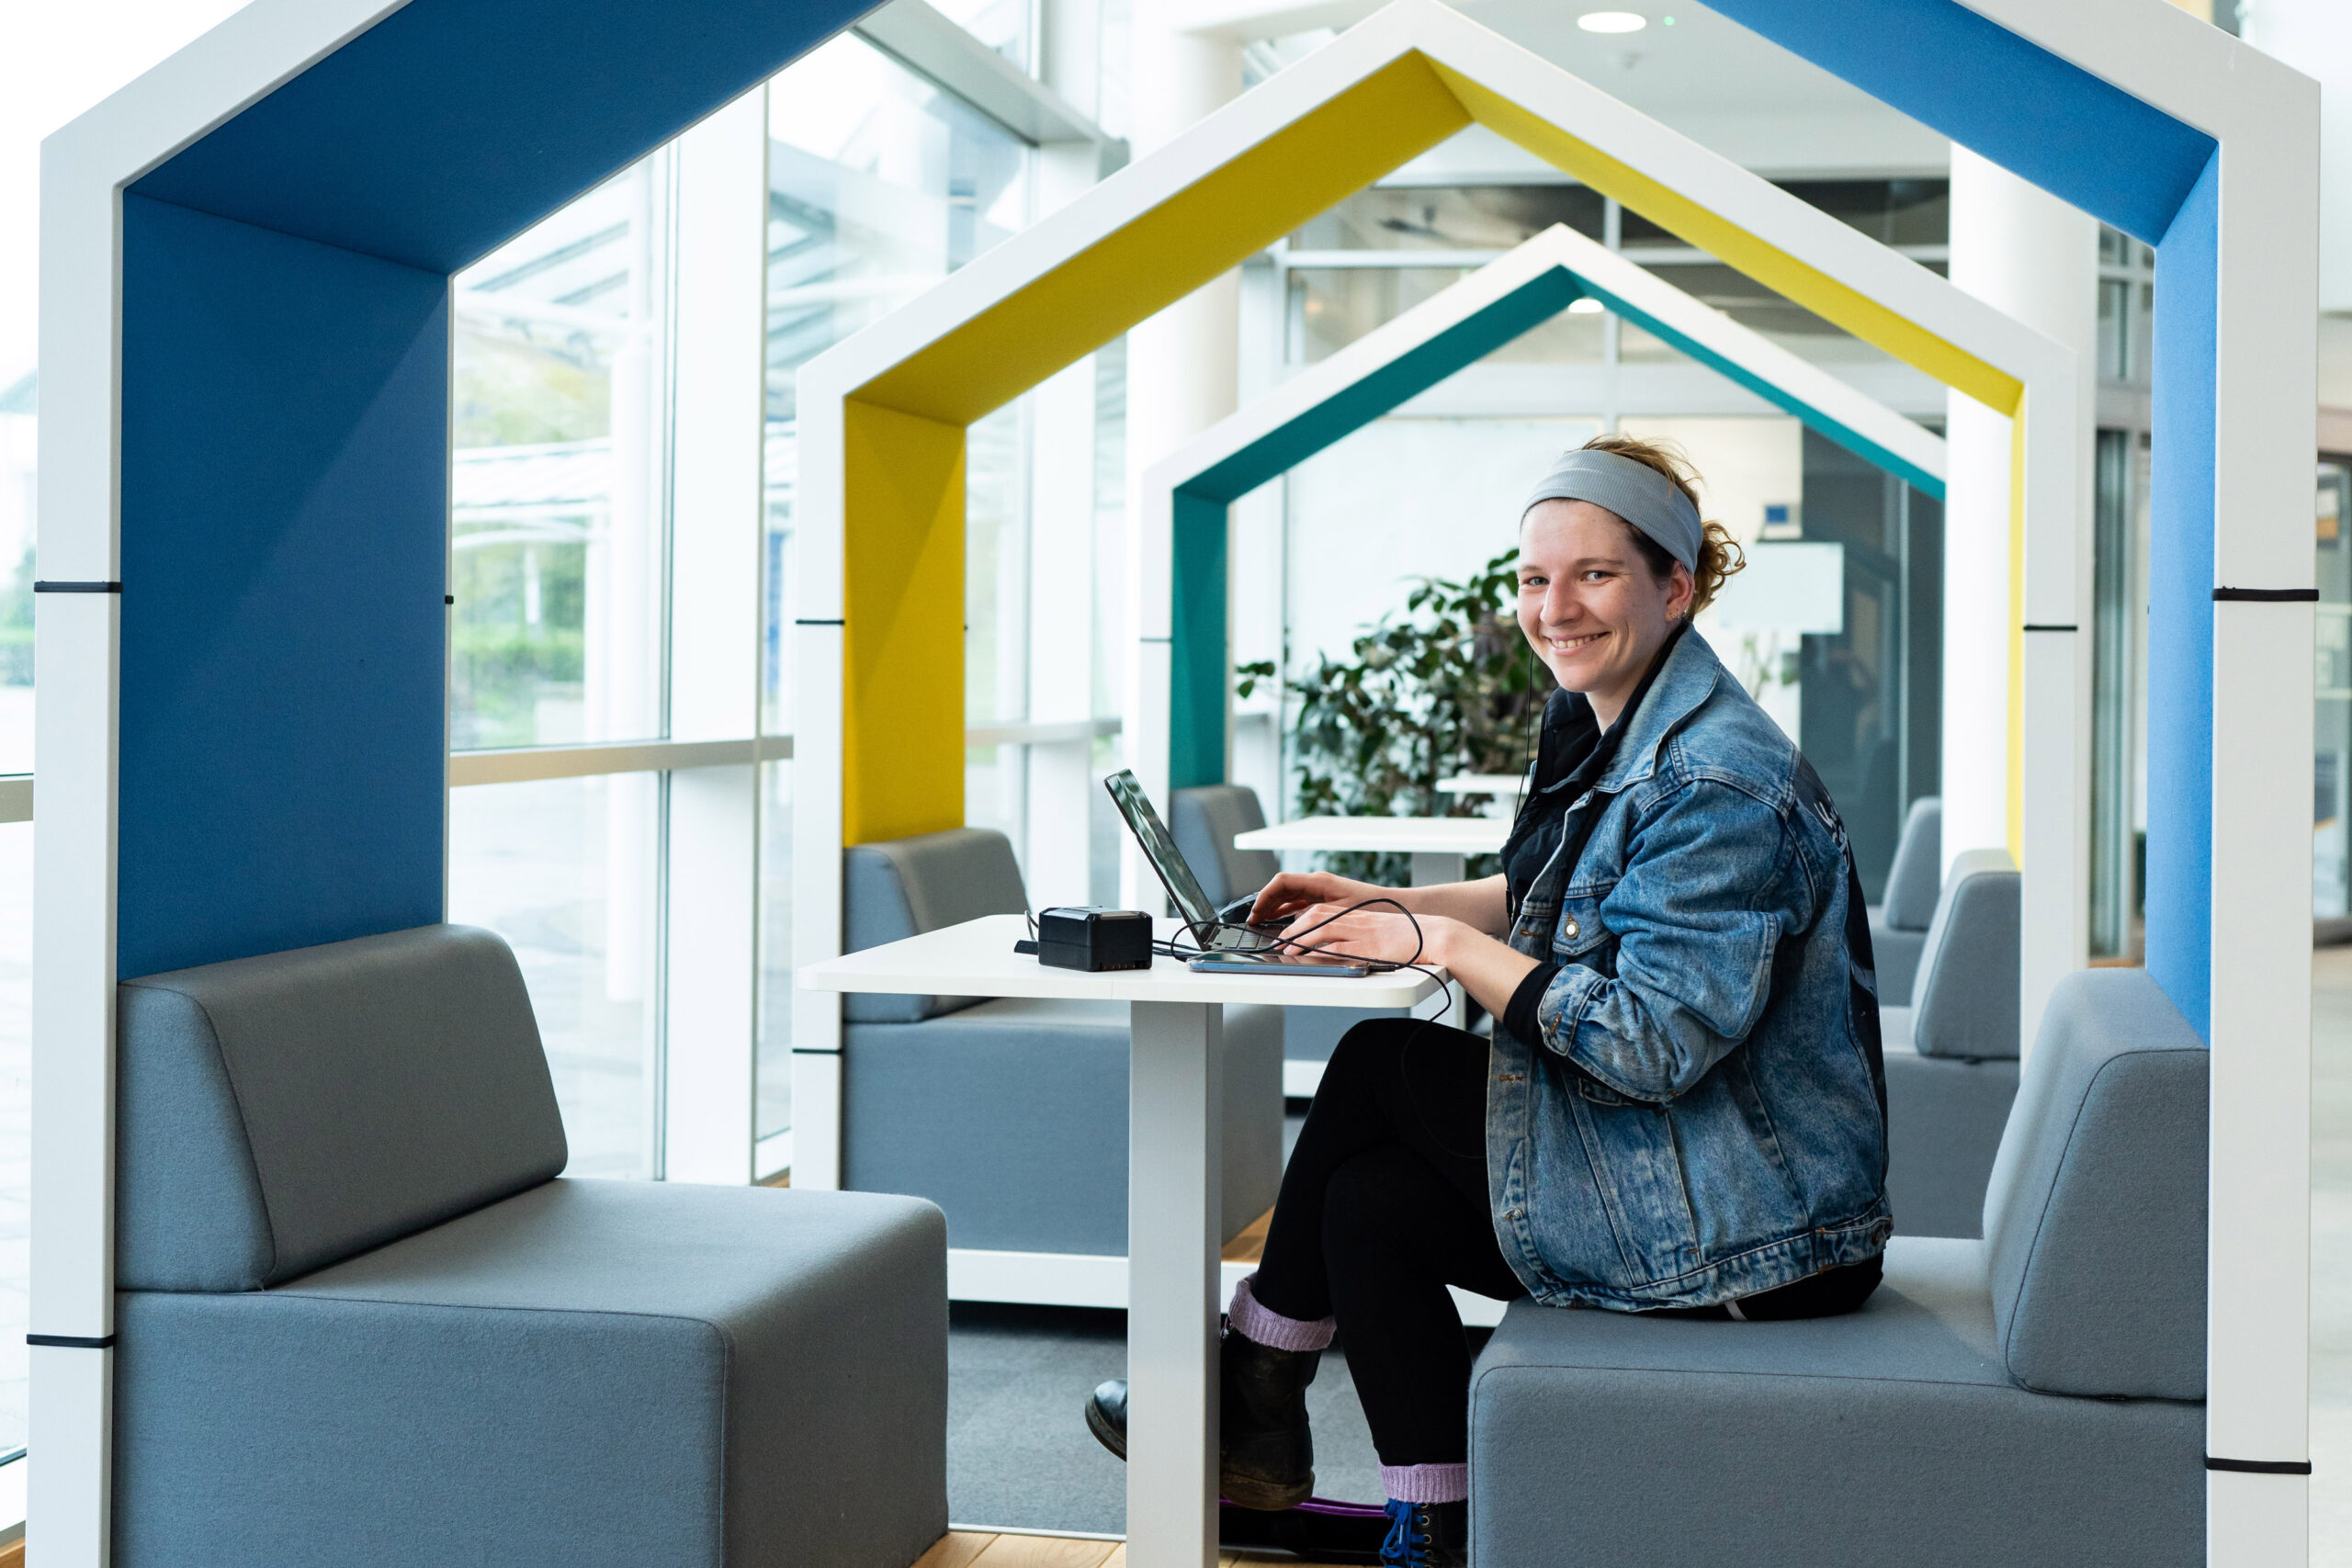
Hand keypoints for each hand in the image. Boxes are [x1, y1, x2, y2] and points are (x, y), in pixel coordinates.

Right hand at [1248, 872, 1397, 926]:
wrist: (1398, 906)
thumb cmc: (1374, 907)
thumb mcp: (1340, 914)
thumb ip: (1313, 918)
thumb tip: (1291, 928)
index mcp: (1319, 881)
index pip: (1281, 882)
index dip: (1264, 897)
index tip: (1255, 912)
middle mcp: (1318, 882)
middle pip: (1281, 888)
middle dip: (1264, 903)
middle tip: (1253, 920)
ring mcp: (1322, 889)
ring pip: (1289, 895)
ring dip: (1273, 907)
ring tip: (1261, 922)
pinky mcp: (1327, 898)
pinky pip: (1298, 901)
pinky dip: (1286, 910)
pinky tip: (1281, 921)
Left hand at [1281, 904, 1450, 967]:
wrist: (1434, 935)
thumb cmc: (1412, 937)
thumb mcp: (1381, 931)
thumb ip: (1362, 936)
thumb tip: (1343, 949)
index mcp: (1359, 915)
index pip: (1322, 910)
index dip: (1301, 919)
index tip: (1288, 930)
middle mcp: (1358, 920)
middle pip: (1317, 915)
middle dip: (1294, 928)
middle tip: (1280, 940)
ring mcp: (1363, 932)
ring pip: (1322, 928)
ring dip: (1300, 939)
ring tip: (1286, 949)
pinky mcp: (1369, 946)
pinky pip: (1339, 946)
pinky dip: (1320, 950)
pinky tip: (1310, 956)